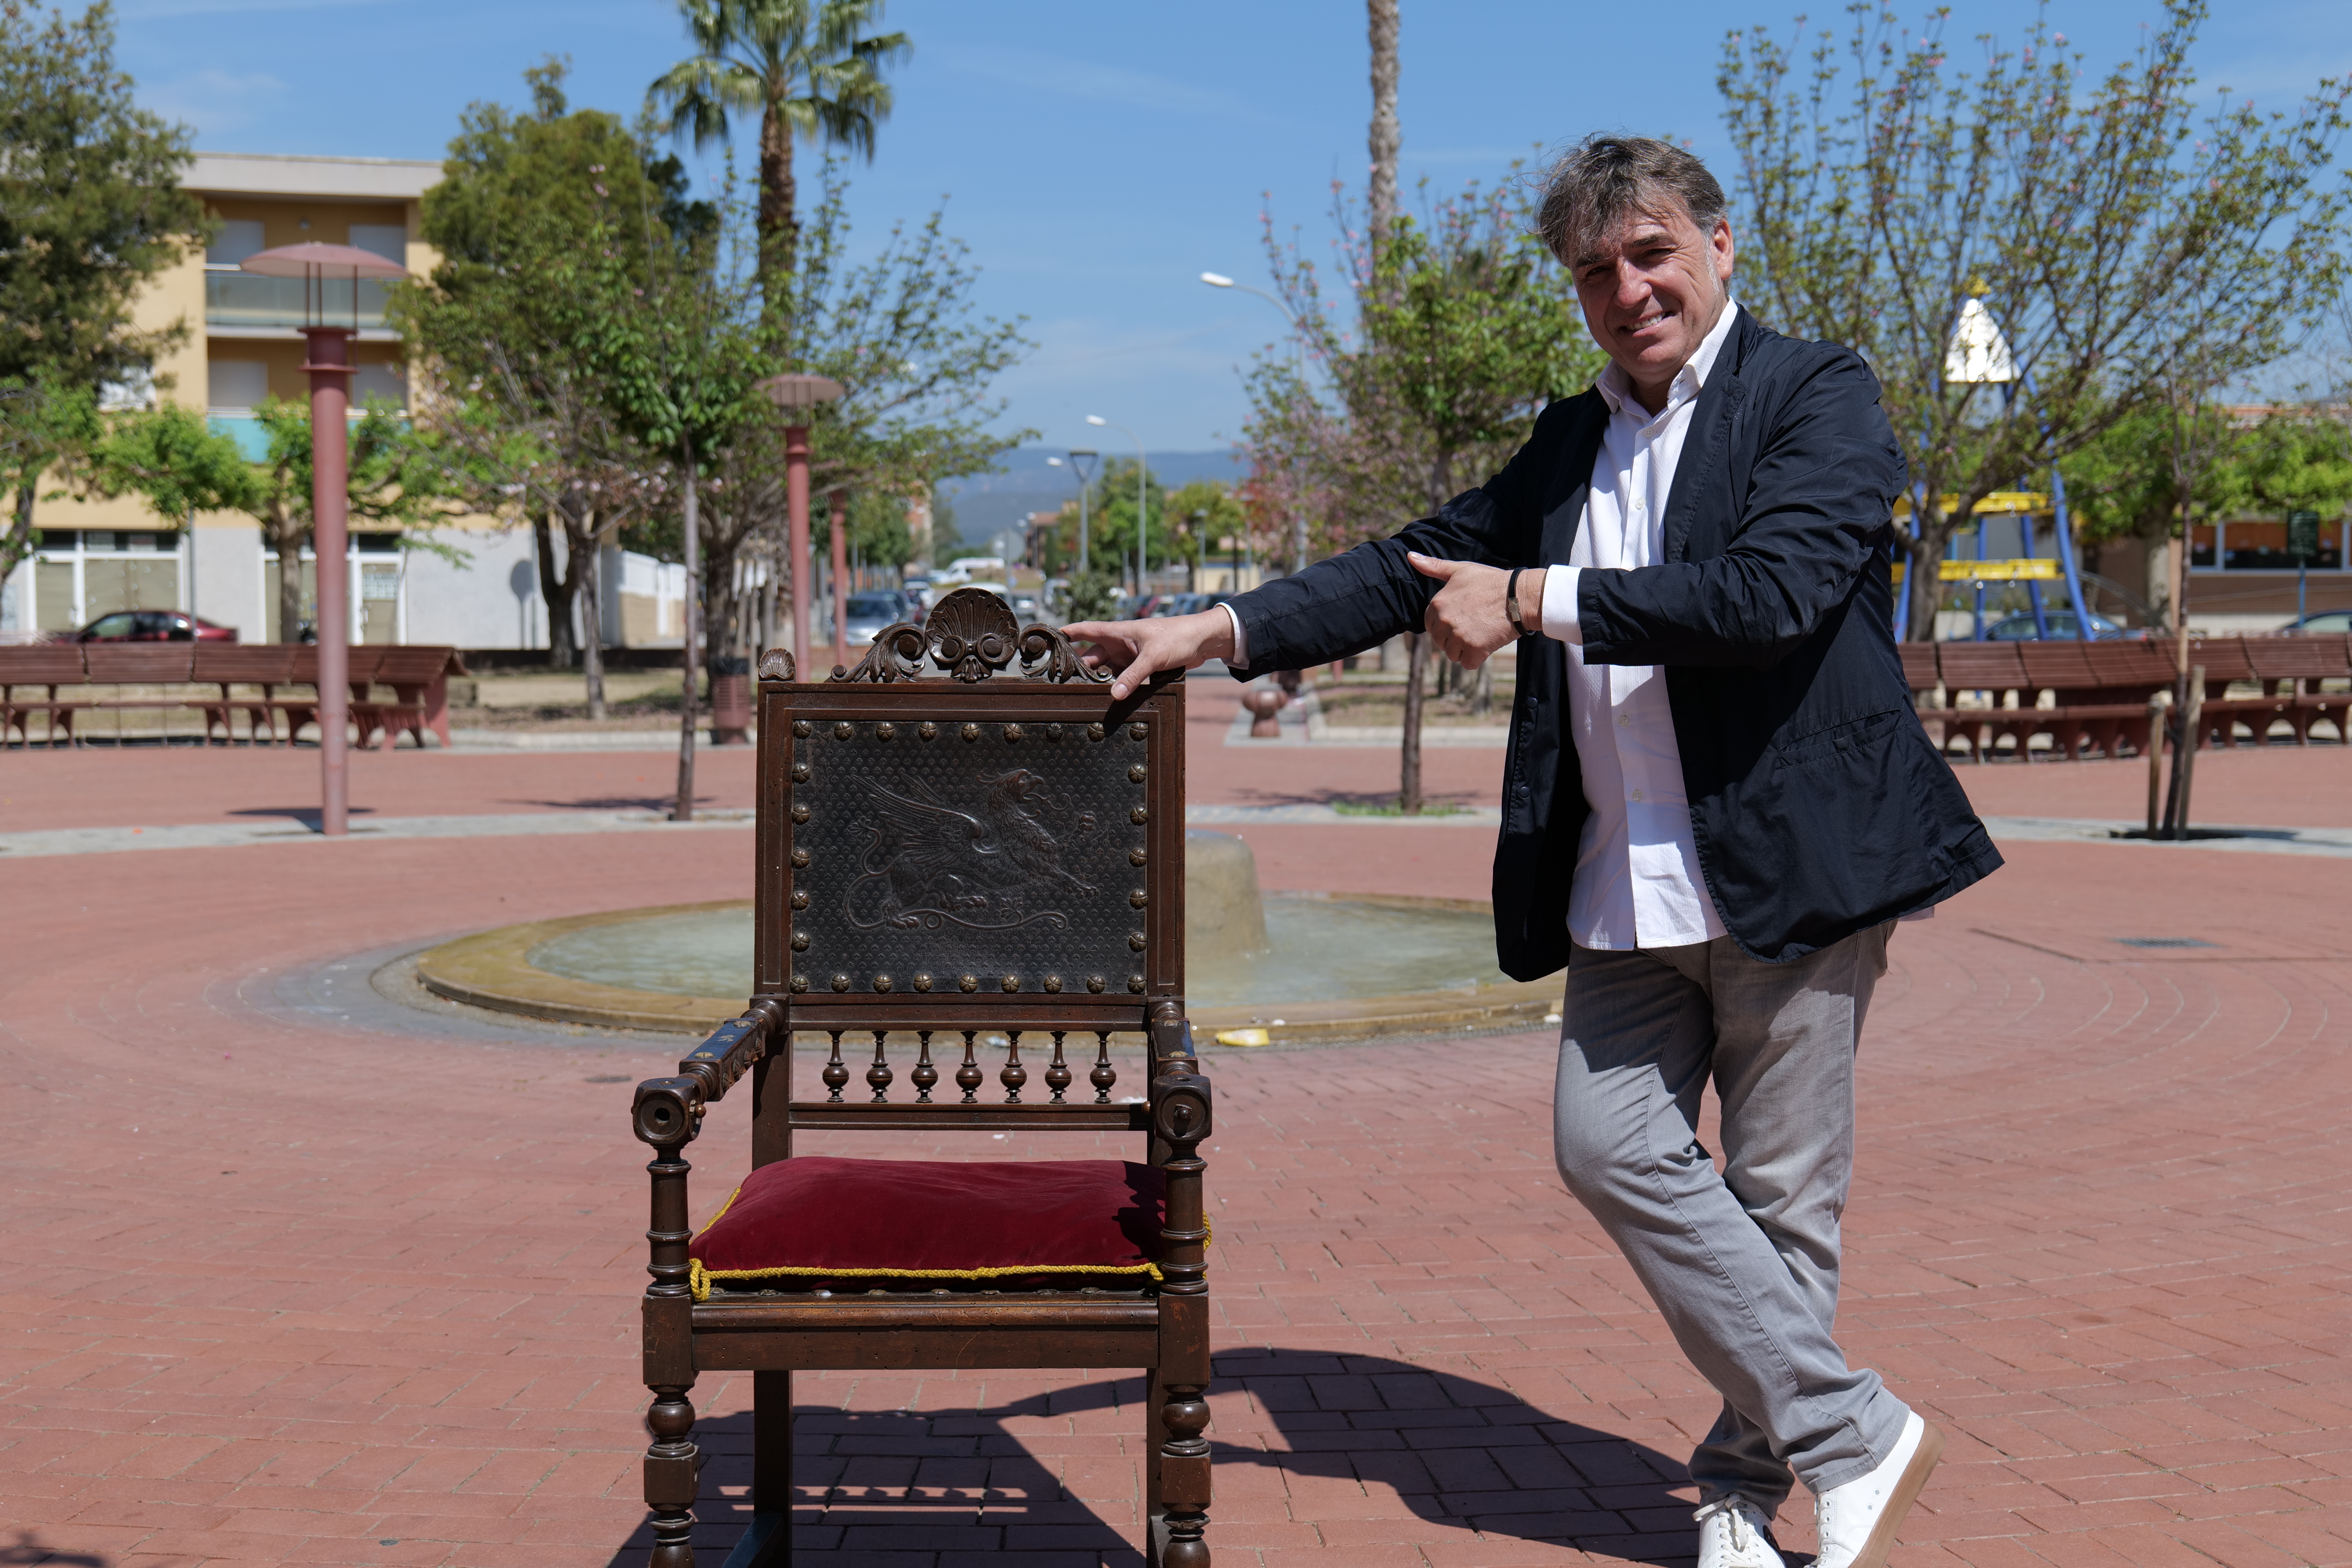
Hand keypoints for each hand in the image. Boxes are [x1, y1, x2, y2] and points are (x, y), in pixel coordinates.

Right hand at [1061, 608, 1236, 699]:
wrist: (1202, 641)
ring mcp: (1129, 657)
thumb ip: (1132, 677)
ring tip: (1086, 696)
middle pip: (1092, 657)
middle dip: (1081, 669)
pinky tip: (1111, 699)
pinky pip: (1122, 679)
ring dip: (1100, 682)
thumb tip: (1114, 695)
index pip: (1085, 630)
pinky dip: (1117, 687)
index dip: (1066, 634)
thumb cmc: (1177, 637)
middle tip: (1066, 685)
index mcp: (1118, 632)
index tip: (1047, 641)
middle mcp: (1120, 644)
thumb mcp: (1153, 657)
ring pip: (1107, 671)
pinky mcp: (1140, 668)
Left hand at [1408, 554, 1541, 668]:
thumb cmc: (1490, 581)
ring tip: (1480, 632)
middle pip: (1441, 642)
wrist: (1518, 596)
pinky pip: (1467, 663)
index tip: (1461, 618)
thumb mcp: (1460, 570)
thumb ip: (1434, 566)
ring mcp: (1459, 636)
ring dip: (1465, 649)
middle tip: (1474, 625)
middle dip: (1454, 638)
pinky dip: (1476, 658)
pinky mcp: (1474, 649)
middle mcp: (1444, 621)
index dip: (1445, 625)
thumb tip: (1410, 556)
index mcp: (1437, 605)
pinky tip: (1486, 643)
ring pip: (1453, 654)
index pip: (1430, 626)